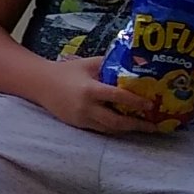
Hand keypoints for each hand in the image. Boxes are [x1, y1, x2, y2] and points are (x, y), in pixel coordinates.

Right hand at [35, 55, 172, 136]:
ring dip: (127, 129)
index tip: (151, 105)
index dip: (136, 102)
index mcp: (90, 90)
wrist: (40, 84)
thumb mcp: (88, 64)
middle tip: (153, 126)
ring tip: (143, 127)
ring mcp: (82, 119)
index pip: (118, 97)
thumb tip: (132, 63)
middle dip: (136, 125)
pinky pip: (100, 129)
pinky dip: (114, 129)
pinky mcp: (78, 125)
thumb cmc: (66, 71)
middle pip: (116, 122)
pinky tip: (124, 126)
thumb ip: (109, 64)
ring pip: (109, 129)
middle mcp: (87, 108)